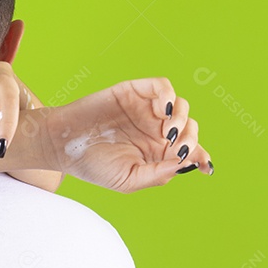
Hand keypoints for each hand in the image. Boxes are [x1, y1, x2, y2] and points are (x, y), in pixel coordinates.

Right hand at [39, 78, 213, 191]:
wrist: (61, 145)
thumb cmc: (92, 165)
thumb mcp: (127, 180)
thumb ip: (156, 175)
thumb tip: (184, 163)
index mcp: (156, 153)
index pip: (189, 150)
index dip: (201, 156)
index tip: (206, 166)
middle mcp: (154, 130)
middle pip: (190, 127)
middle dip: (189, 138)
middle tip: (175, 147)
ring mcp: (145, 110)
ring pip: (181, 106)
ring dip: (182, 118)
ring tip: (167, 132)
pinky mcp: (134, 92)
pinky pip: (162, 87)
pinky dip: (168, 96)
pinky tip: (163, 111)